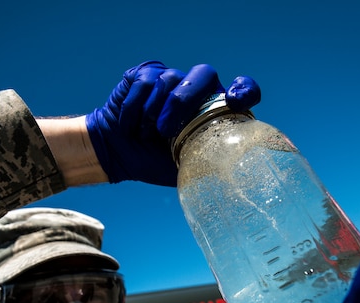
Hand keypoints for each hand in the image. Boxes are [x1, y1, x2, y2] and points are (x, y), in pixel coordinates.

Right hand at [85, 61, 260, 185]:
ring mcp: (170, 78)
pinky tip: (129, 124)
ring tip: (143, 133)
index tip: (234, 101)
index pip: (244, 90)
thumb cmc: (153, 161)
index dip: (244, 90)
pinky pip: (144, 81)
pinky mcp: (144, 74)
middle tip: (164, 131)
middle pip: (203, 75)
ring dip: (151, 112)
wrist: (116, 153)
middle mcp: (196, 89)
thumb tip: (235, 172)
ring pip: (170, 79)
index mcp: (213, 110)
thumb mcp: (187, 167)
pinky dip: (133, 108)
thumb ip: (210, 162)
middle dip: (182, 102)